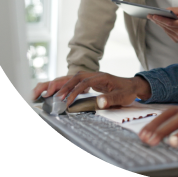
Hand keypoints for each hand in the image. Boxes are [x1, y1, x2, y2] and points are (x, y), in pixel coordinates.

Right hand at [33, 72, 151, 109]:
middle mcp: (94, 75)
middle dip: (59, 85)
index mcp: (101, 77)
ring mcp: (91, 77)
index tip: (66, 102)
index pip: (83, 83)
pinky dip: (63, 85)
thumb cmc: (127, 91)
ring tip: (44, 92)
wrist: (133, 85)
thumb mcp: (122, 96)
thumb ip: (111, 99)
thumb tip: (100, 102)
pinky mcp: (89, 81)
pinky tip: (55, 91)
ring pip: (71, 77)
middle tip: (46, 94)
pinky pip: (73, 80)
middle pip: (73, 76)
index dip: (73, 91)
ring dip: (58, 84)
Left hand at [147, 7, 177, 42]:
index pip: (170, 23)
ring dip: (159, 23)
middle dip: (157, 20)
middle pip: (166, 26)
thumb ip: (173, 10)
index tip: (154, 16)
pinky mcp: (176, 40)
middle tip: (150, 15)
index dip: (161, 19)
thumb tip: (163, 11)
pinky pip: (167, 32)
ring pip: (165, 30)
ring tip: (153, 18)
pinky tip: (160, 22)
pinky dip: (164, 27)